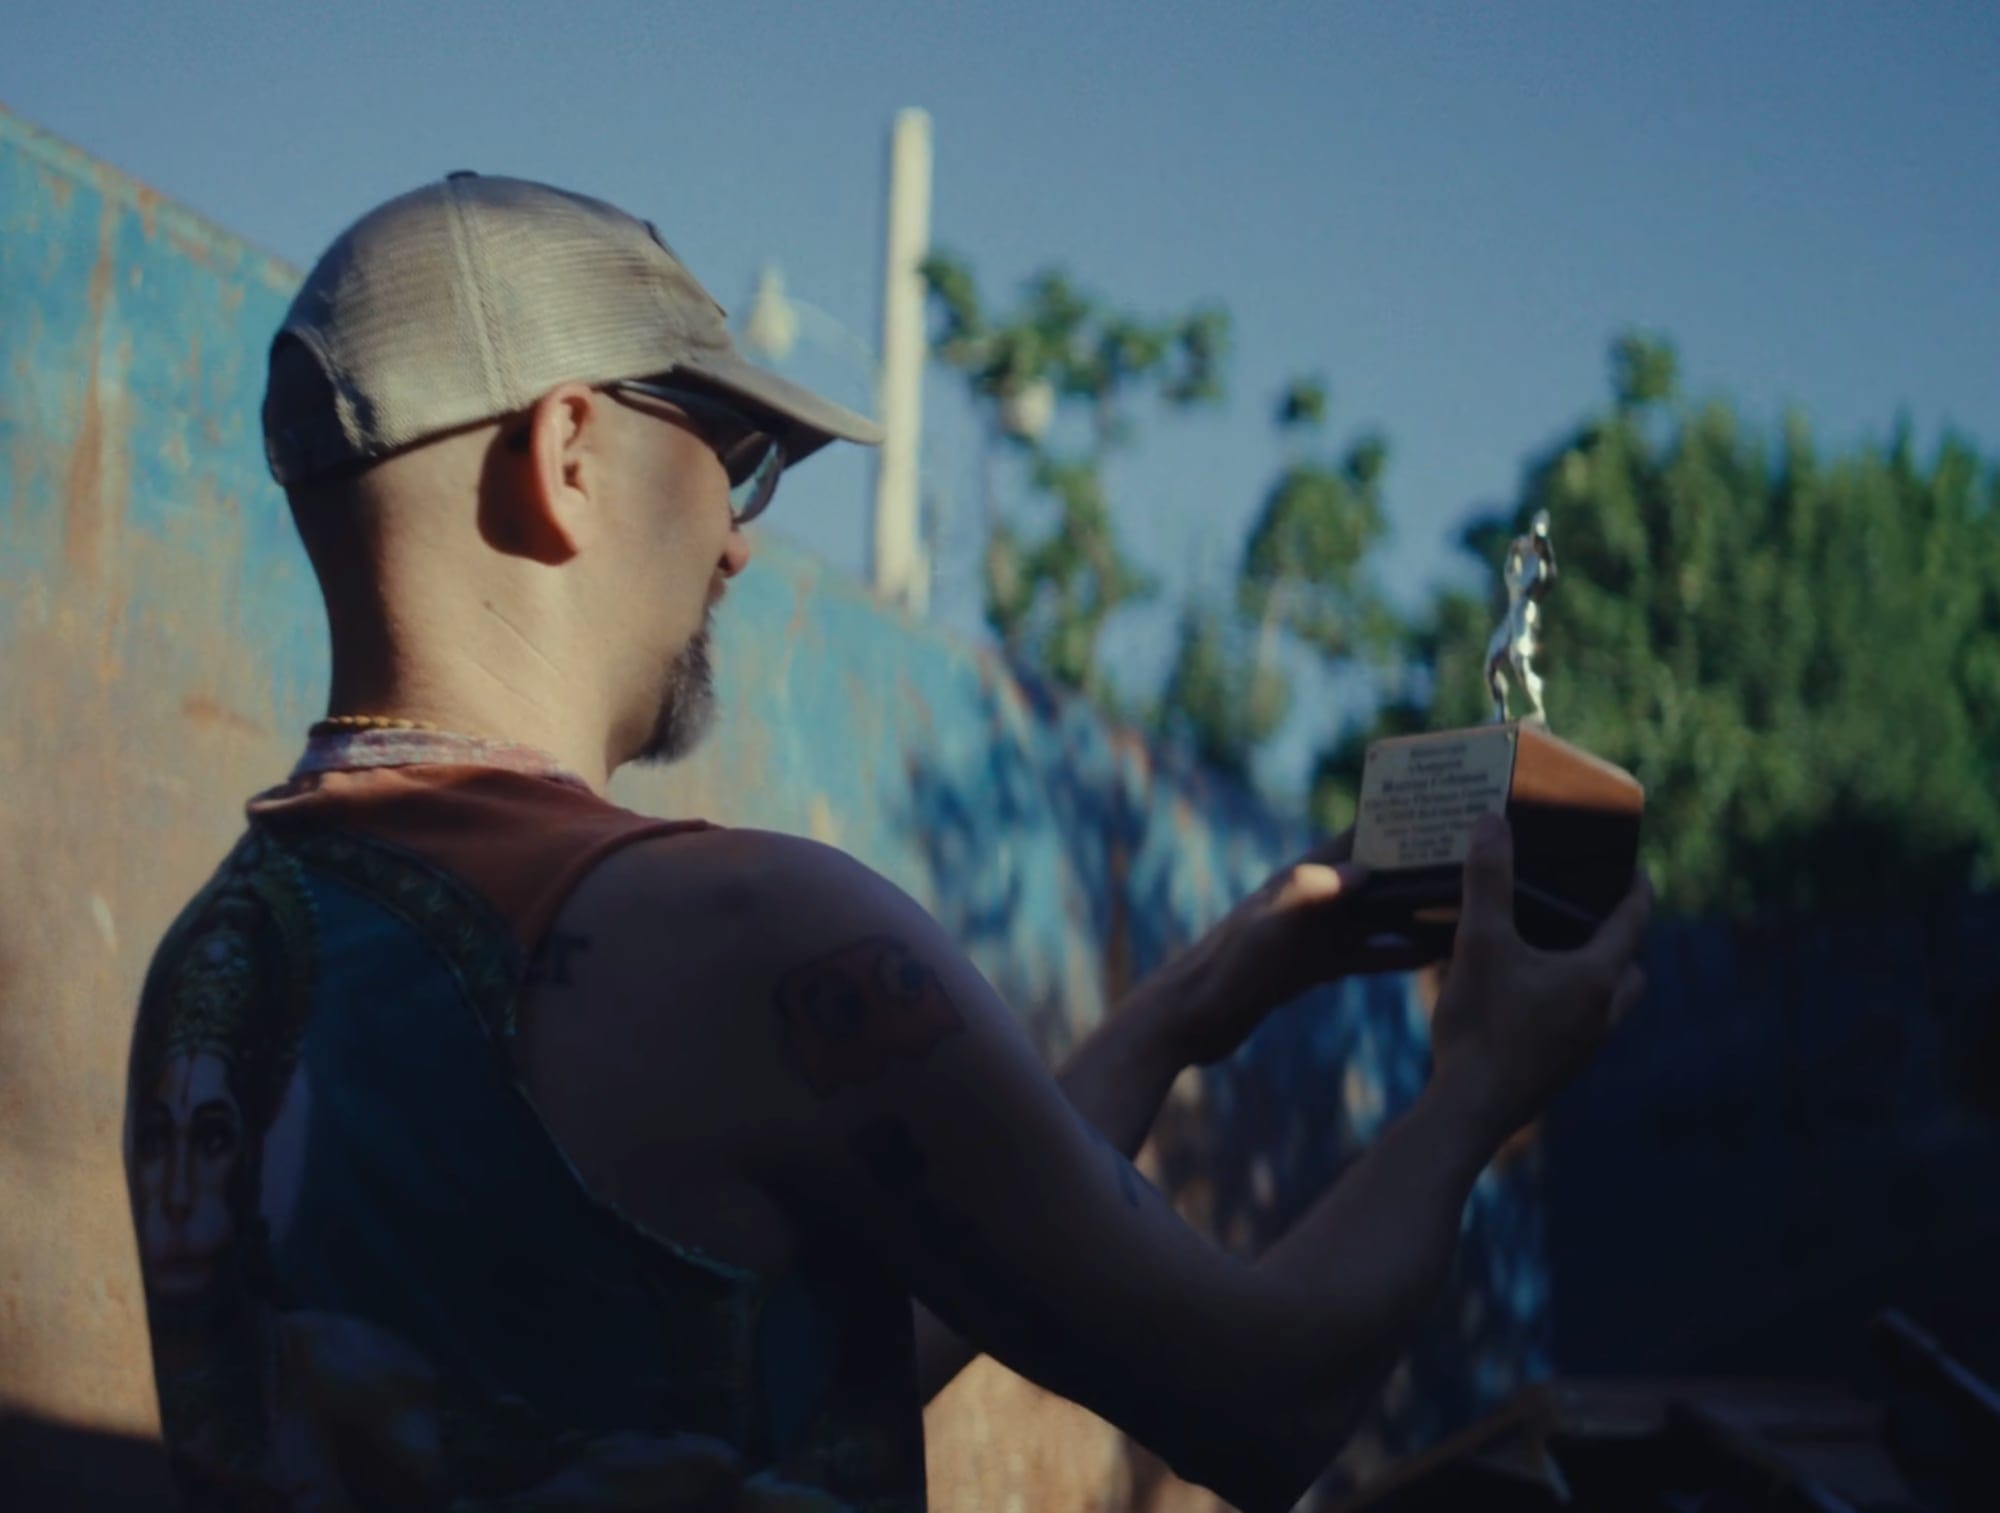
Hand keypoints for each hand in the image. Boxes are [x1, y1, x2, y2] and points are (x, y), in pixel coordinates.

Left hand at [1167, 829, 1443, 1066]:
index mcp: (1300, 881)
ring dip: (1415, 911)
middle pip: (1375, 876)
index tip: (1443, 809)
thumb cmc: (1221, 971)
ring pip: (1375, 916)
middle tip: (1476, 861)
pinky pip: (1363, 953)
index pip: (1355, 840)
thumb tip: (1364, 867)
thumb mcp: (1266, 928)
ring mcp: (1311, 935)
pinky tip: (1431, 955)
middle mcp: (1310, 901)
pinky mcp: (1309, 968)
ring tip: (1467, 909)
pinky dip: (1396, 951)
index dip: (1394, 822)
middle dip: (1417, 867)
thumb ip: (1309, 893)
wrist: (1187, 1022)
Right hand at [1428, 814, 1652, 1142]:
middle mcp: (1601, 1014)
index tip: (1638, 870)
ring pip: (1611, 1006)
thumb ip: (1488, 881)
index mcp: (1595, 978)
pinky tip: (1532, 1002)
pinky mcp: (1559, 1071)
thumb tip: (1493, 822)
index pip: (1632, 923)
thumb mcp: (1479, 943)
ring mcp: (1584, 1048)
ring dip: (1600, 980)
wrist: (1470, 1108)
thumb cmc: (1481, 1023)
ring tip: (1564, 958)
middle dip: (1623, 943)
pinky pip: (1583, 1029)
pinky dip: (1573, 1008)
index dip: (1637, 892)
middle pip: (1632, 971)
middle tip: (1598, 919)